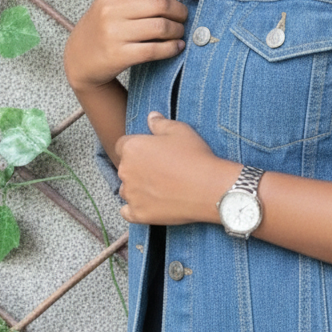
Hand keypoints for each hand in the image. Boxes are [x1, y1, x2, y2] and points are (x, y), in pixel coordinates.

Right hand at [64, 0, 201, 91]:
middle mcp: (111, 9)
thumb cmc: (103, 27)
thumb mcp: (113, 3)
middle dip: (181, 11)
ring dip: (178, 30)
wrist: (79, 57)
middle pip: (161, 3)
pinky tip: (176, 47)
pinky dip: (171, 48)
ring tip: (180, 33)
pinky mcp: (118, 54)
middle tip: (186, 18)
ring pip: (161, 26)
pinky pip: (155, 49)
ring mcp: (114, 32)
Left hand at [117, 111, 239, 225]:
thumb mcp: (180, 130)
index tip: (150, 153)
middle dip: (138, 168)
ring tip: (160, 188)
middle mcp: (125, 171)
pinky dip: (136, 209)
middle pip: (125, 168)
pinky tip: (151, 204)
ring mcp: (131, 194)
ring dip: (137, 188)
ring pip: (127, 190)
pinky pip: (128, 212)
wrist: (209, 189)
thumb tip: (151, 117)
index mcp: (132, 148)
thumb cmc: (195, 157)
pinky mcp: (138, 214)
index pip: (122, 146)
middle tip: (160, 170)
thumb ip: (160, 123)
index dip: (136, 148)